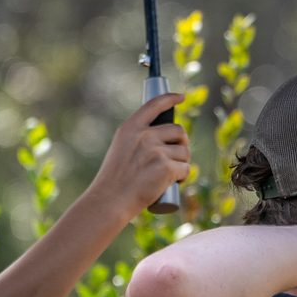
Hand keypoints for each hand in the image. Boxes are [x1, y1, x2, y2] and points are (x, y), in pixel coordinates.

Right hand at [87, 93, 192, 218]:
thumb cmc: (115, 179)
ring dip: (182, 163)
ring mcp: (156, 151)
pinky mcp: (167, 167)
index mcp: (130, 128)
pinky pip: (186, 169)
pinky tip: (172, 183)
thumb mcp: (121, 149)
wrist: (110, 200)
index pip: (154, 105)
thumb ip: (139, 140)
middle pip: (178, 131)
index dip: (170, 98)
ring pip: (185, 152)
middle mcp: (144, 135)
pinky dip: (182, 177)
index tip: (181, 96)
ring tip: (168, 175)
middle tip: (175, 158)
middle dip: (181, 144)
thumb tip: (168, 138)